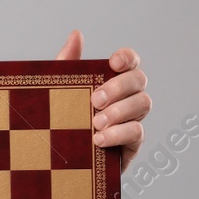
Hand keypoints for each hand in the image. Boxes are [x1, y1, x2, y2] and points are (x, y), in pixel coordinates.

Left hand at [55, 29, 149, 163]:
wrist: (55, 164)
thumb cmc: (60, 123)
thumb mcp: (58, 93)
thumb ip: (67, 64)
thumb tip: (77, 34)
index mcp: (111, 82)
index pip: (130, 62)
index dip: (128, 58)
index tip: (113, 63)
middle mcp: (126, 98)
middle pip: (139, 80)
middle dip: (119, 87)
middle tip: (94, 100)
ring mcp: (132, 120)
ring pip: (144, 103)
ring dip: (120, 110)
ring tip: (96, 123)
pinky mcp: (132, 145)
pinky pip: (137, 132)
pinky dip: (119, 133)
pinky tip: (99, 139)